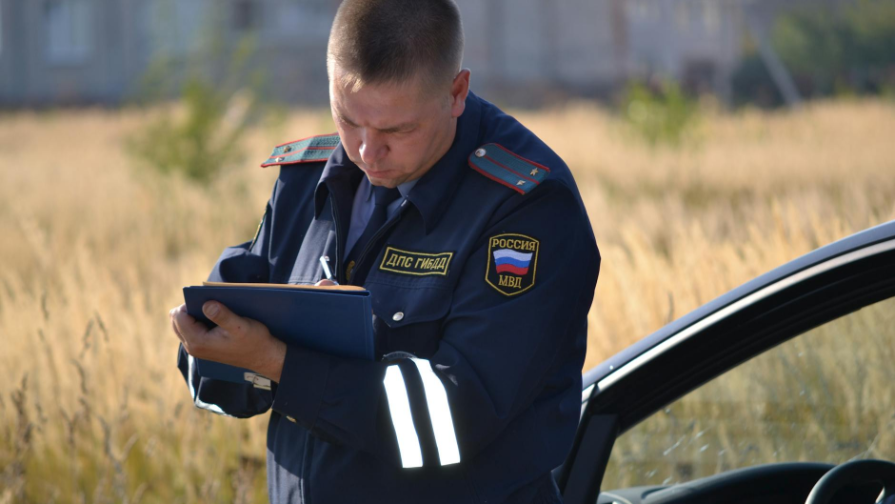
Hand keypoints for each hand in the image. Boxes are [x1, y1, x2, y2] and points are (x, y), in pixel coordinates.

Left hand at [169, 302, 285, 382]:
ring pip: (181, 325)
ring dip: (193, 314)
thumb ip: (222, 315)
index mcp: (198, 341)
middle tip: (210, 303)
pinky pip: (189, 329)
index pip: (179, 316)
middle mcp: (192, 346)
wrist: (262, 356)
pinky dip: (197, 320)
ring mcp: (196, 348)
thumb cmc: (253, 340)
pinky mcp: (202, 347)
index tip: (208, 299)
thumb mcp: (240, 325)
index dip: (190, 303)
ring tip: (213, 309)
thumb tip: (206, 304)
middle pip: (175, 320)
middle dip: (189, 308)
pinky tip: (214, 318)